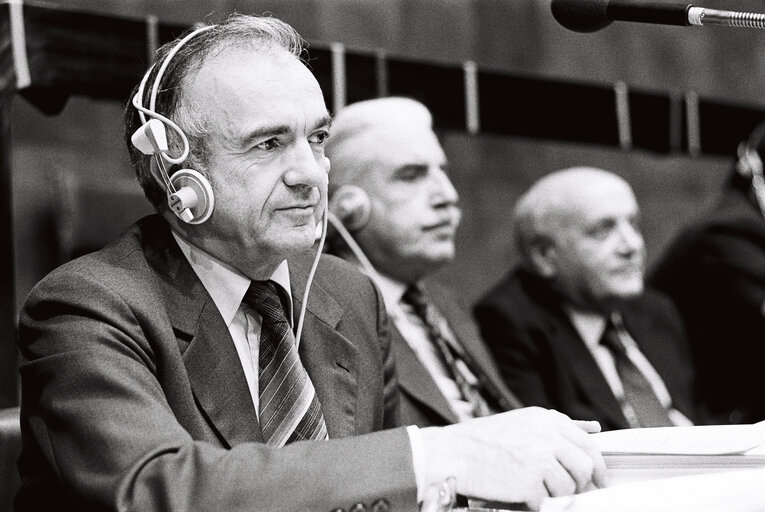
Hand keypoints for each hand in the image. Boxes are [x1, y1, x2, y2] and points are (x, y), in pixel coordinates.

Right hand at [418, 407, 606, 509]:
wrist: (453, 453)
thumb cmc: (481, 439)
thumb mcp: (522, 421)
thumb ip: (558, 424)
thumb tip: (593, 428)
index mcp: (545, 420)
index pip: (587, 443)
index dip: (597, 465)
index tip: (598, 478)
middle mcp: (546, 436)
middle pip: (585, 466)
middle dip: (584, 484)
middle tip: (577, 492)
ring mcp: (539, 460)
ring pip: (569, 487)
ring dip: (557, 494)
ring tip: (538, 490)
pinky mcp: (529, 483)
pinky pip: (546, 501)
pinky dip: (536, 502)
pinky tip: (522, 495)